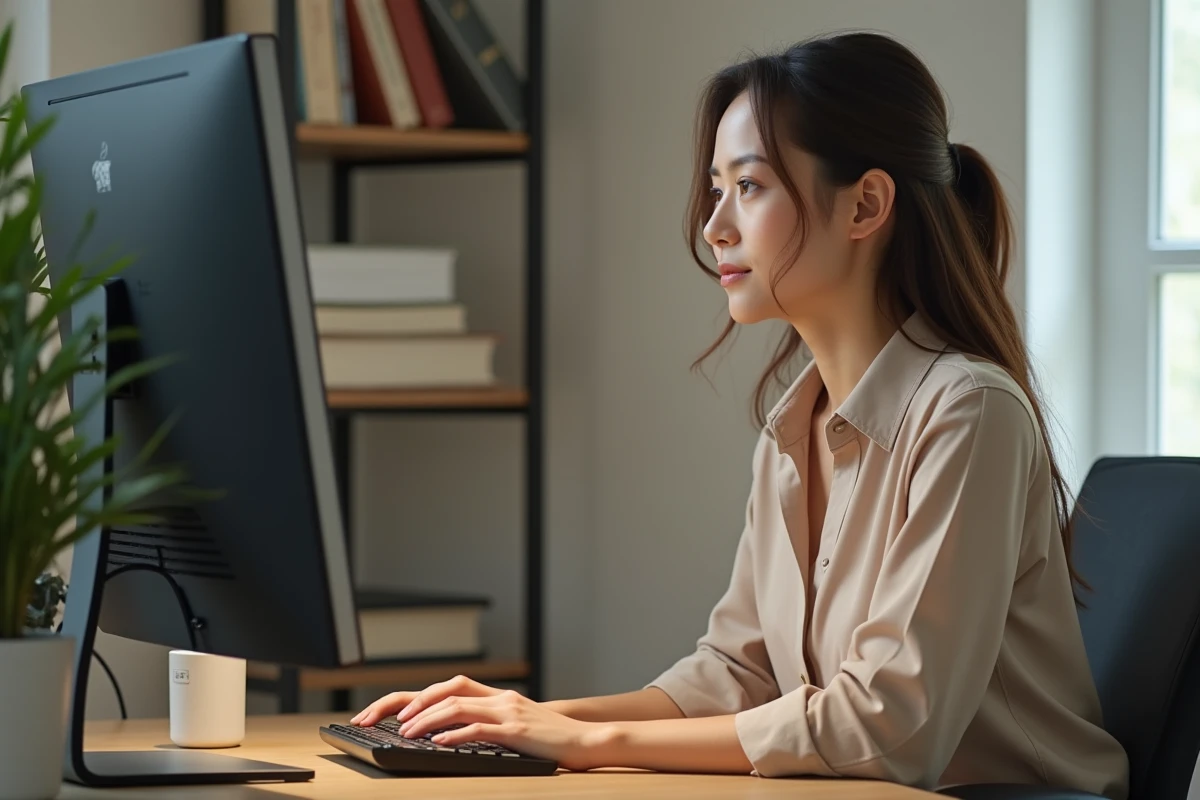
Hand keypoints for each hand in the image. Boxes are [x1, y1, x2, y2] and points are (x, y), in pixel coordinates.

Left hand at [351, 675, 612, 770]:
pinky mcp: (516, 731)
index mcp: (497, 695)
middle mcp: (500, 698)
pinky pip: (479, 729)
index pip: (450, 685)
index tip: (391, 712)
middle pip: (447, 689)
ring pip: (457, 707)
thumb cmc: (550, 739)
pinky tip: (437, 744)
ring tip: (405, 733)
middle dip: (411, 704)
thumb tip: (448, 733)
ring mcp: (508, 712)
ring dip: (426, 719)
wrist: (586, 741)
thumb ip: (489, 722)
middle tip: (384, 720)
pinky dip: (454, 735)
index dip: (419, 695)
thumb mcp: (516, 724)